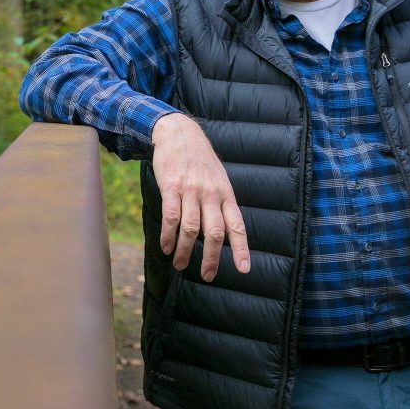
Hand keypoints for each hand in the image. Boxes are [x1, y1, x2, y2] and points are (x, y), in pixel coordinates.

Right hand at [151, 113, 250, 281]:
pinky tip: (166, 247)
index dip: (241, 248)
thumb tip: (222, 234)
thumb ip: (221, 204)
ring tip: (180, 265)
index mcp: (225, 194)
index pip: (236, 225)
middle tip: (207, 275)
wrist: (180, 133)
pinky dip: (168, 236)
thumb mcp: (218, 178)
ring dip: (184, 251)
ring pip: (190, 228)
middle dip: (211, 257)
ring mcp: (191, 190)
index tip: (243, 269)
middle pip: (213, 232)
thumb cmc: (200, 161)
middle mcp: (210, 193)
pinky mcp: (171, 187)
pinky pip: (170, 216)